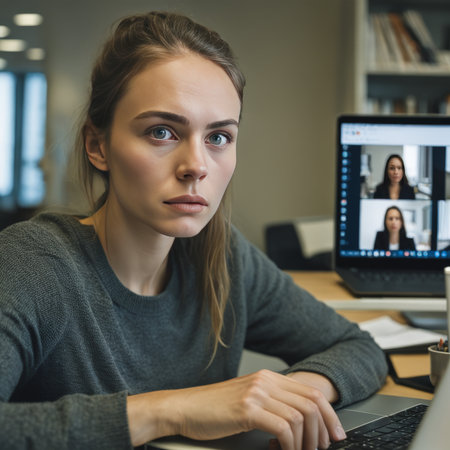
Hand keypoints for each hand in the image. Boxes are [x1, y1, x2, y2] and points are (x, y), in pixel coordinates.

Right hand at [127, 369, 345, 448]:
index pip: (310, 392)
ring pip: (300, 416)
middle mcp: (265, 381)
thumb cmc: (214, 409)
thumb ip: (273, 403)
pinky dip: (290, 445)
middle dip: (323, 430)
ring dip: (306, 442)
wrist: (186, 408)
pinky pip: (283, 428)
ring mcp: (256, 393)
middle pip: (311, 402)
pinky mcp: (247, 409)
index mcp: (268, 378)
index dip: (328, 415)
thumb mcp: (248, 399)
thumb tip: (300, 423)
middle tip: (321, 448)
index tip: (335, 433)